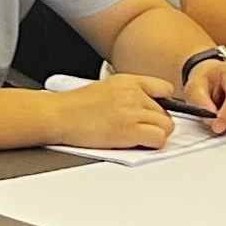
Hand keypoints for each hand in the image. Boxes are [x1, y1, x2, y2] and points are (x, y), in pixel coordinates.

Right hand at [47, 75, 171, 148]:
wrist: (58, 115)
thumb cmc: (76, 106)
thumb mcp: (107, 88)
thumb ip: (131, 94)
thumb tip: (151, 107)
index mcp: (128, 81)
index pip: (165, 89)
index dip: (162, 105)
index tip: (155, 114)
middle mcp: (133, 93)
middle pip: (167, 113)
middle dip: (155, 123)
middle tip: (137, 129)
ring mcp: (132, 111)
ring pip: (166, 127)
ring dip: (154, 135)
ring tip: (135, 136)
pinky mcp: (130, 130)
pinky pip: (159, 139)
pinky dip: (151, 144)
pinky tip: (134, 143)